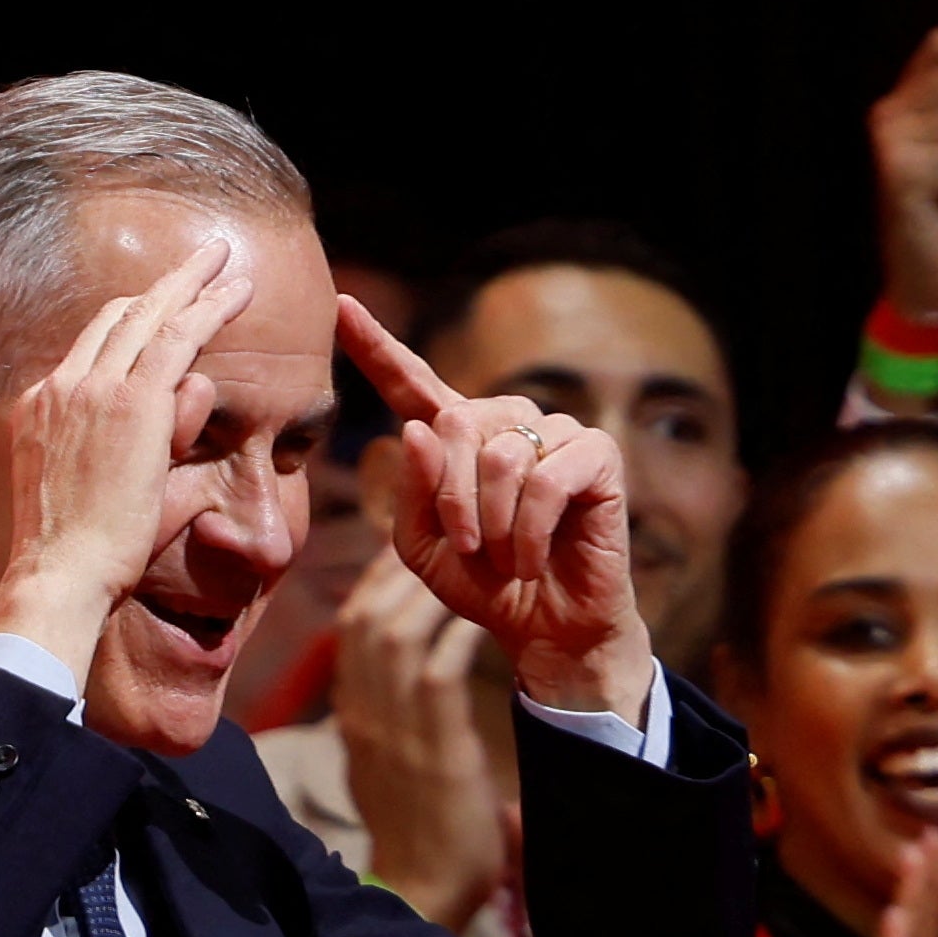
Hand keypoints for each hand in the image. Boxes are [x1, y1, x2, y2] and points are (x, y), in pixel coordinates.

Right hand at [0, 238, 252, 680]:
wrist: (60, 574)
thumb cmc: (85, 554)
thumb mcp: (105, 488)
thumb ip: (147, 443)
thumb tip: (196, 397)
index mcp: (42, 407)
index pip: (90, 345)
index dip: (128, 317)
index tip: (157, 303)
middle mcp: (62, 387)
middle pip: (116, 316)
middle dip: (161, 284)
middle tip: (198, 259)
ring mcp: (92, 389)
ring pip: (149, 317)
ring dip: (190, 281)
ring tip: (222, 256)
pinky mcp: (133, 403)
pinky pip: (178, 340)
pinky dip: (210, 309)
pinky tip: (239, 291)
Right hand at [333, 548, 506, 930]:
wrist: (424, 889)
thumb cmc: (415, 824)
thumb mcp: (382, 762)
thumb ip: (383, 715)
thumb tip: (390, 676)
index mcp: (350, 717)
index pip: (348, 630)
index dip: (374, 584)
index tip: (405, 554)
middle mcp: (362, 715)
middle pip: (362, 618)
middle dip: (398, 571)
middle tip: (441, 542)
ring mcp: (393, 731)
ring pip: (393, 634)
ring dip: (429, 593)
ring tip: (466, 566)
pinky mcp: (432, 748)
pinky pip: (438, 670)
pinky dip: (457, 634)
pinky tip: (482, 615)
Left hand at [335, 297, 651, 725]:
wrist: (546, 629)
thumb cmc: (486, 586)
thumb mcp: (423, 548)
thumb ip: (410, 492)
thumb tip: (417, 428)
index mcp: (458, 440)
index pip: (413, 382)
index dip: (377, 347)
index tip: (341, 307)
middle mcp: (506, 424)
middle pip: (453, 422)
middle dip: (451, 496)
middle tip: (467, 546)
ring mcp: (554, 433)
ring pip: (500, 454)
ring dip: (492, 521)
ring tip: (504, 557)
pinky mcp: (597, 454)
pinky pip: (546, 478)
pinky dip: (529, 530)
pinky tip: (532, 557)